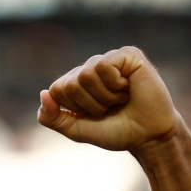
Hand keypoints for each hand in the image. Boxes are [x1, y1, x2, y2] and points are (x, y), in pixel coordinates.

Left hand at [38, 47, 178, 152]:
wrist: (147, 136)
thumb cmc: (114, 131)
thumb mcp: (76, 130)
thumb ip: (52, 118)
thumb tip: (43, 94)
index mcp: (75, 83)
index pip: (56, 90)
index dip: (74, 109)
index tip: (93, 115)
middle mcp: (89, 68)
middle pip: (70, 84)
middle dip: (90, 105)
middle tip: (110, 107)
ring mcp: (108, 60)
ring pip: (86, 75)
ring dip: (104, 97)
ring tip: (120, 98)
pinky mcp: (127, 54)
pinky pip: (104, 66)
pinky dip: (115, 85)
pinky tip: (129, 87)